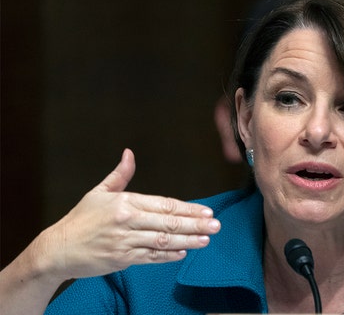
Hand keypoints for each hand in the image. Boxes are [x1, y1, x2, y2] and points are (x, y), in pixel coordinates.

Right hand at [36, 149, 220, 280]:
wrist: (58, 248)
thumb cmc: (80, 220)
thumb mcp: (99, 192)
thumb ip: (120, 175)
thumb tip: (129, 153)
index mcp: (126, 202)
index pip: (165, 205)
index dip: (188, 208)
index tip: (207, 211)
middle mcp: (128, 221)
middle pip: (169, 223)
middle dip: (196, 224)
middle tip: (216, 225)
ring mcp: (125, 241)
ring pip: (164, 241)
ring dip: (188, 240)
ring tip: (206, 239)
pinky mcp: (122, 259)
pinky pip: (151, 257)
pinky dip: (168, 256)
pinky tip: (184, 252)